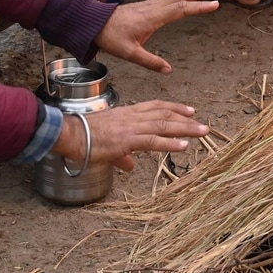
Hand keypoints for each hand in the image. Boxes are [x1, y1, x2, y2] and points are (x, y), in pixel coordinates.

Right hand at [51, 100, 208, 172]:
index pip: (155, 106)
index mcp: (128, 114)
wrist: (70, 135)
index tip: (189, 110)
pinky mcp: (127, 140)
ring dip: (185, 128)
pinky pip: (152, 141)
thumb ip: (123, 156)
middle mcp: (133, 117)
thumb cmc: (84, 137)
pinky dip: (170, 143)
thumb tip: (131, 166)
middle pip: (164, 114)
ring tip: (202, 131)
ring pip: (164, 125)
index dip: (174, 108)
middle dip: (186, 119)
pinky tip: (183, 145)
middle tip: (203, 123)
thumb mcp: (108, 145)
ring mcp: (131, 127)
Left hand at [94, 0, 220, 72]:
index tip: (215, 4)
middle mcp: (155, 7)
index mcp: (152, 17)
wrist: (95, 23)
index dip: (198, 7)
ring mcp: (152, 4)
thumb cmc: (111, 37)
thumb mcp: (129, 53)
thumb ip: (150, 61)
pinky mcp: (150, 5)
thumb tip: (168, 70)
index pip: (180, 10)